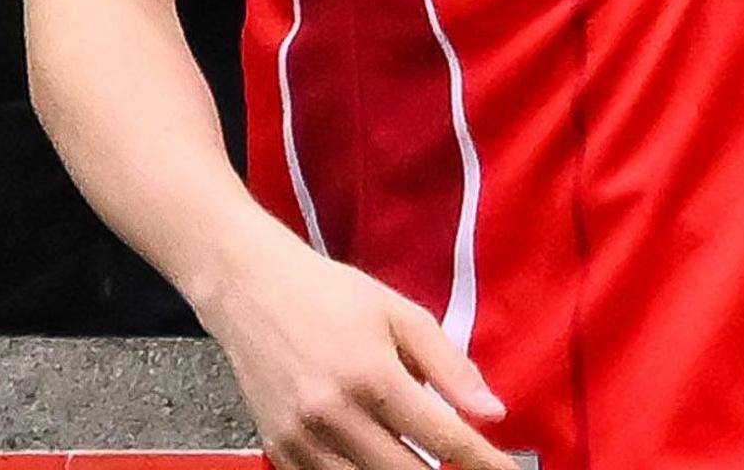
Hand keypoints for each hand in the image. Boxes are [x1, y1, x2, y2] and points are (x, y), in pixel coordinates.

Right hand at [193, 229, 511, 469]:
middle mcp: (333, 415)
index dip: (482, 461)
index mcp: (372, 376)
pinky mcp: (279, 450)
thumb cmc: (330, 296)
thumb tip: (492, 411)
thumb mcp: (402, 315)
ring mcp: (302, 438)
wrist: (251, 290)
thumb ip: (451, 366)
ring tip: (425, 464)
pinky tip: (379, 461)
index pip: (443, 437)